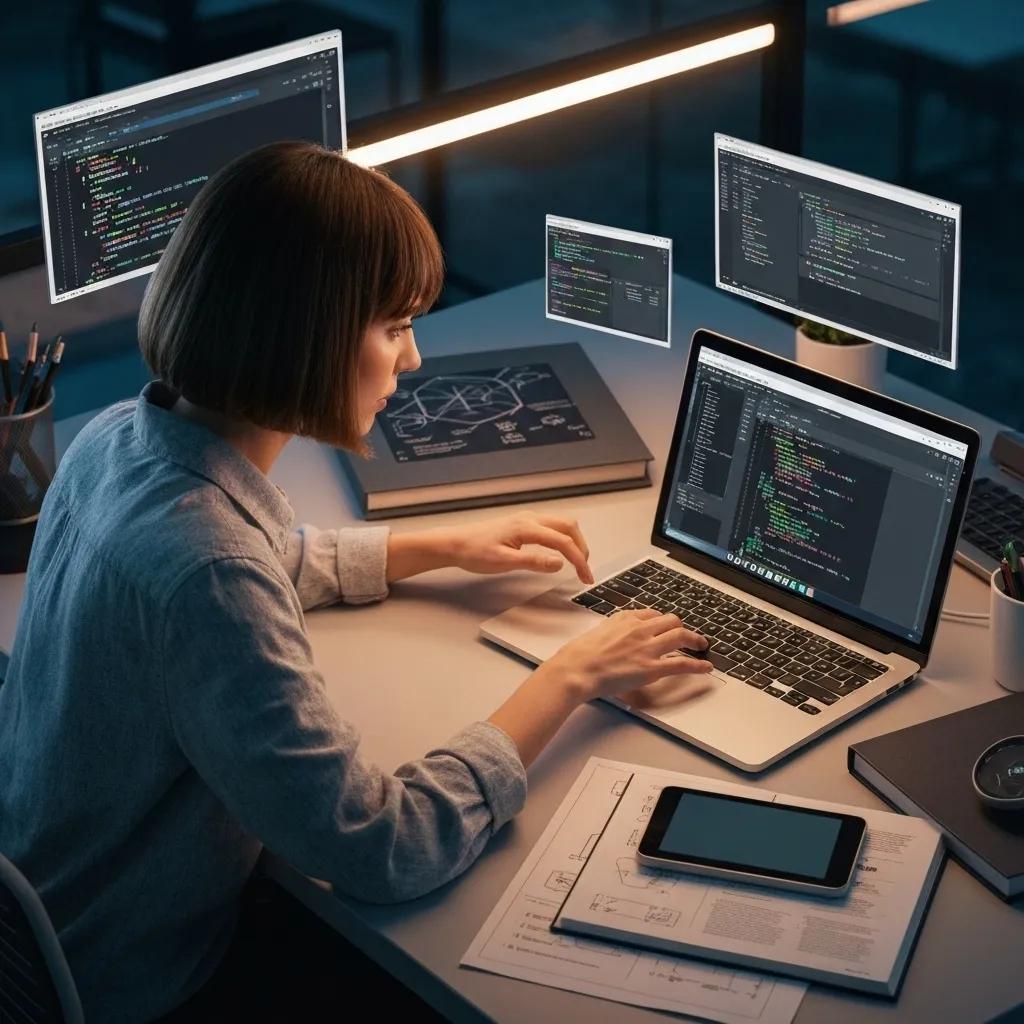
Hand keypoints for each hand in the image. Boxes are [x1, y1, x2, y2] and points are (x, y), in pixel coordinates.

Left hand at [443, 511, 593, 582]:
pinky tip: (561, 552)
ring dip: (574, 542)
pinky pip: (552, 526)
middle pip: (569, 527)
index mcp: (527, 527)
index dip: (579, 560)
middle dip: (581, 548)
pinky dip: (563, 538)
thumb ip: (533, 562)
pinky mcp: (523, 524)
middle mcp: (530, 519)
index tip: (585, 576)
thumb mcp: (503, 562)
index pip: (563, 542)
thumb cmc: (474, 551)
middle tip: (584, 570)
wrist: (455, 543)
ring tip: (577, 562)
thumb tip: (559, 563)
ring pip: (562, 525)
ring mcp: (527, 519)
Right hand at [546, 609, 713, 706]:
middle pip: (671, 621)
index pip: (652, 614)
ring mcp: (647, 647)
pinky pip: (681, 664)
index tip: (667, 626)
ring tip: (701, 645)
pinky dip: (698, 665)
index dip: (663, 621)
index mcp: (625, 618)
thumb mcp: (597, 632)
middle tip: (687, 635)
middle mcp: (639, 629)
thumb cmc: (579, 655)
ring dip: (694, 640)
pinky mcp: (651, 667)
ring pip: (681, 636)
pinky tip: (706, 666)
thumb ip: (612, 631)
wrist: (576, 669)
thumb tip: (614, 637)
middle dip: (681, 627)